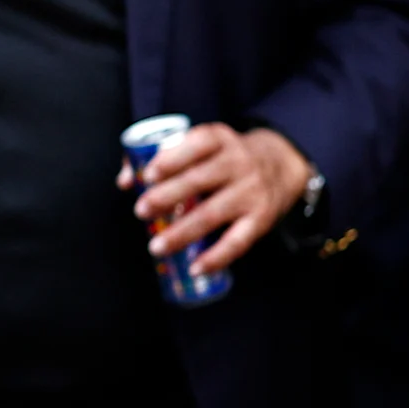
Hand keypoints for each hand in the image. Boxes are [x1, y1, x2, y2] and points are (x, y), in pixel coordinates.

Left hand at [120, 121, 310, 274]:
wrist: (283, 163)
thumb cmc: (224, 157)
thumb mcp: (202, 145)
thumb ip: (162, 158)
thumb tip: (126, 182)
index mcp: (219, 139)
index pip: (196, 145)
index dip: (171, 159)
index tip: (147, 175)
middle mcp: (238, 163)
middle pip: (200, 180)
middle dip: (168, 196)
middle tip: (141, 211)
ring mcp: (251, 192)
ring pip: (213, 213)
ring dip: (182, 232)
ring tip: (156, 246)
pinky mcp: (261, 218)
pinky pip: (238, 241)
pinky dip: (216, 257)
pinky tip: (195, 268)